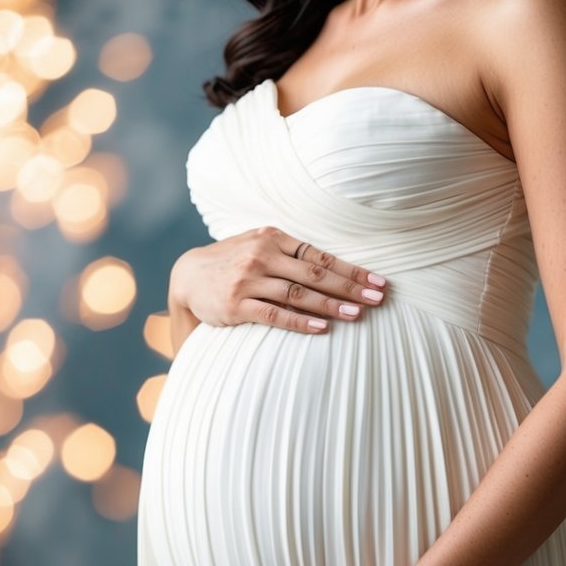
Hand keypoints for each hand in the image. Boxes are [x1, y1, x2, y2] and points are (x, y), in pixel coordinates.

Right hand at [169, 226, 386, 335]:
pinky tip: (322, 327)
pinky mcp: (236, 304)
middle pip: (315, 273)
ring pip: (298, 294)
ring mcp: (248, 280)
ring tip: (356, 314)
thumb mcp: (259, 246)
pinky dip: (300, 321)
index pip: (321, 256)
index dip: (352, 270)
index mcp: (274, 238)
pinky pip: (275, 314)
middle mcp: (262, 255)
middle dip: (350, 287)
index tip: (378, 282)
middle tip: (377, 299)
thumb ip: (291, 254)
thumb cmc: (233, 262)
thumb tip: (334, 269)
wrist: (187, 276)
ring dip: (330, 304)